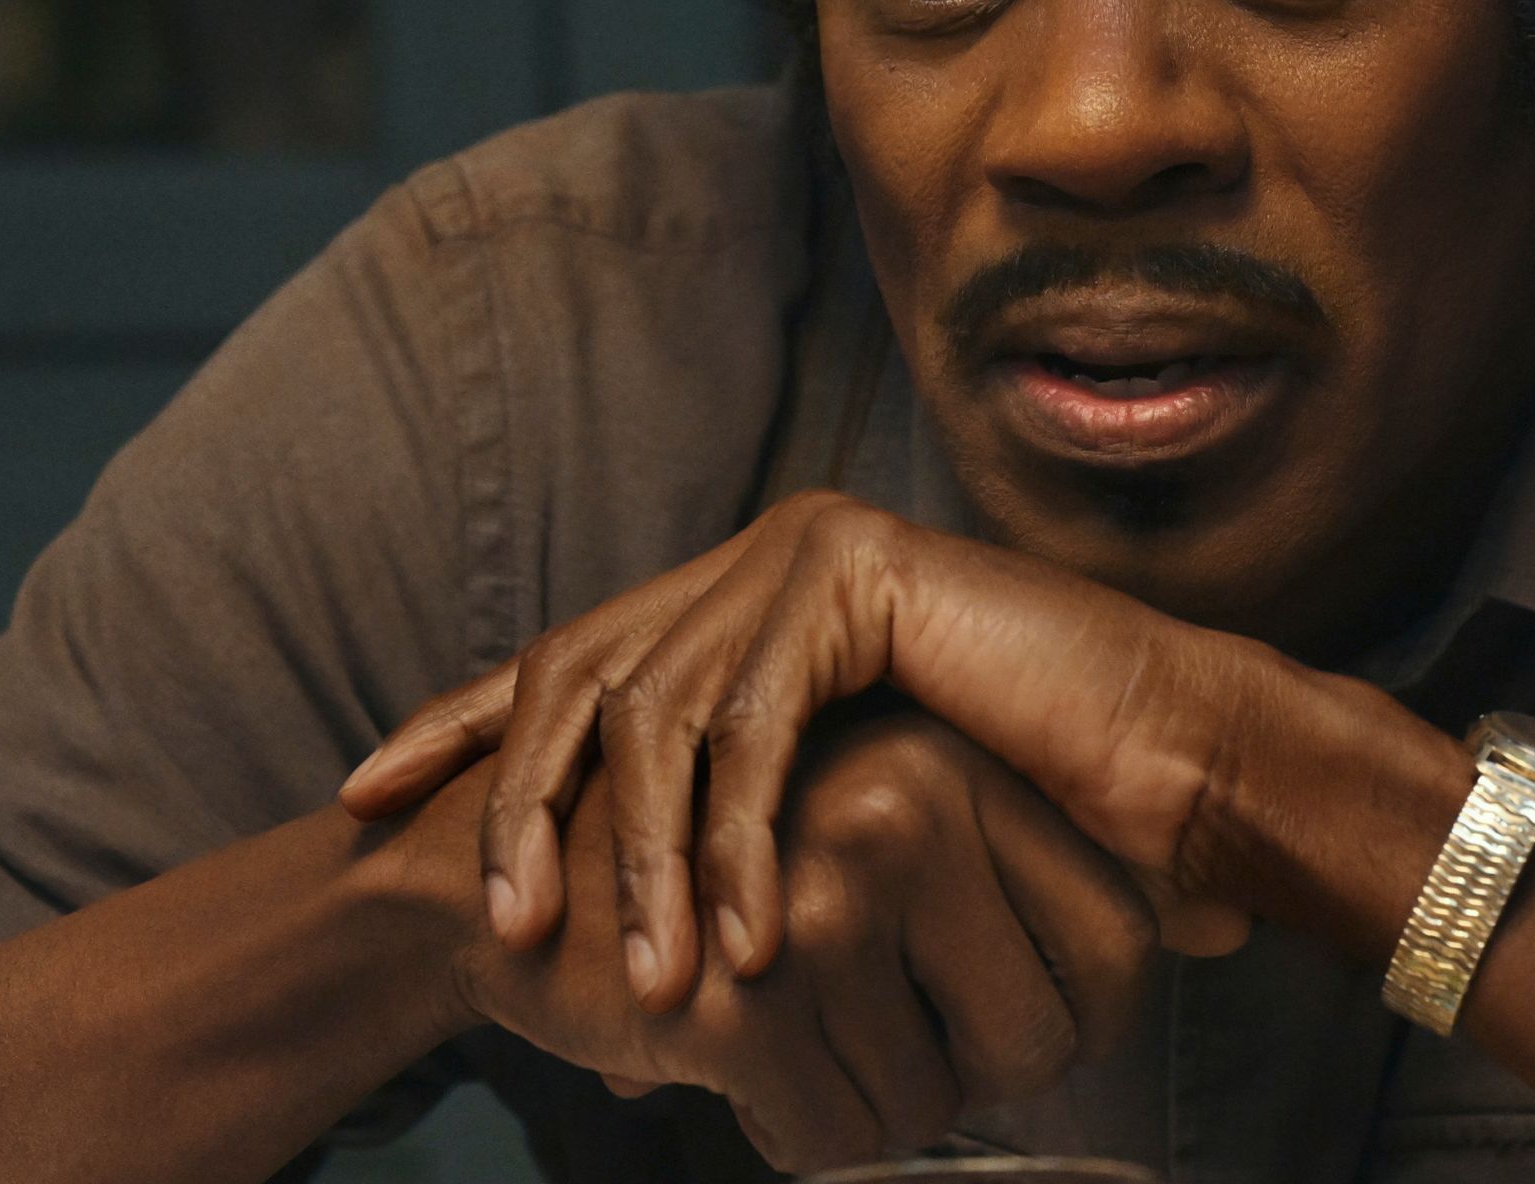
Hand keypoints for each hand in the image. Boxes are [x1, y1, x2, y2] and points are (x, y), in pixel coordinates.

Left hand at [358, 490, 1266, 1012]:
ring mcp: (801, 552)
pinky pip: (759, 728)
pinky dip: (742, 846)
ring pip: (661, 711)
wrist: (1168, 757)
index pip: (568, 653)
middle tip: (493, 921)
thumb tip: (631, 956)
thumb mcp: (831, 827)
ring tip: (640, 982)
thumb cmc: (1016, 812)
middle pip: (580, 671)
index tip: (366, 792)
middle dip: (515, 799)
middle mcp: (755, 555)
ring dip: (646, 860)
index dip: (460, 722)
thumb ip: (728, 845)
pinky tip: (743, 942)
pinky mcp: (856, 578)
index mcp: (737, 599)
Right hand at [420, 709, 1158, 1173]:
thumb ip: (1044, 866)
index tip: (988, 1018)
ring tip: (785, 1022)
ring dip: (861, 1104)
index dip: (1067, 1024)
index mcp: (964, 760)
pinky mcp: (752, 981)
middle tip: (871, 1023)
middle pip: (1044, 1046)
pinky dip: (793, 1132)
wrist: (496, 874)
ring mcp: (832, 884)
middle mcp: (917, 799)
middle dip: (962, 1074)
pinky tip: (726, 1054)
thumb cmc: (725, 870)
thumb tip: (1229, 919)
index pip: (1119, 953)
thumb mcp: (894, 820)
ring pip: (935, 1108)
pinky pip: (839, 1140)